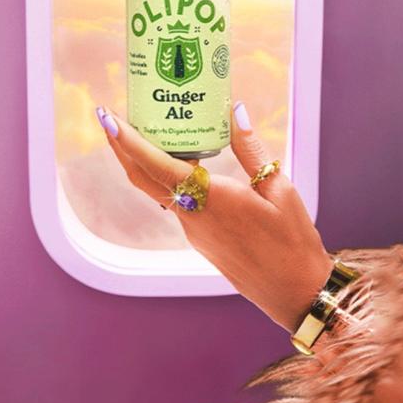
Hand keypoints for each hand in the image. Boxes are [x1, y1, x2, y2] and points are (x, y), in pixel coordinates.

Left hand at [98, 102, 332, 330]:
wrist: (293, 291)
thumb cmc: (291, 241)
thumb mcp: (278, 188)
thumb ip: (250, 149)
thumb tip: (235, 111)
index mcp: (210, 199)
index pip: (156, 165)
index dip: (129, 141)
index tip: (108, 118)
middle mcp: (192, 216)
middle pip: (143, 177)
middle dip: (122, 147)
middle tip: (111, 117)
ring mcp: (192, 230)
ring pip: (158, 189)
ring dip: (144, 161)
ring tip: (146, 129)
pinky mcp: (199, 237)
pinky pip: (176, 200)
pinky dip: (169, 177)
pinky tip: (183, 159)